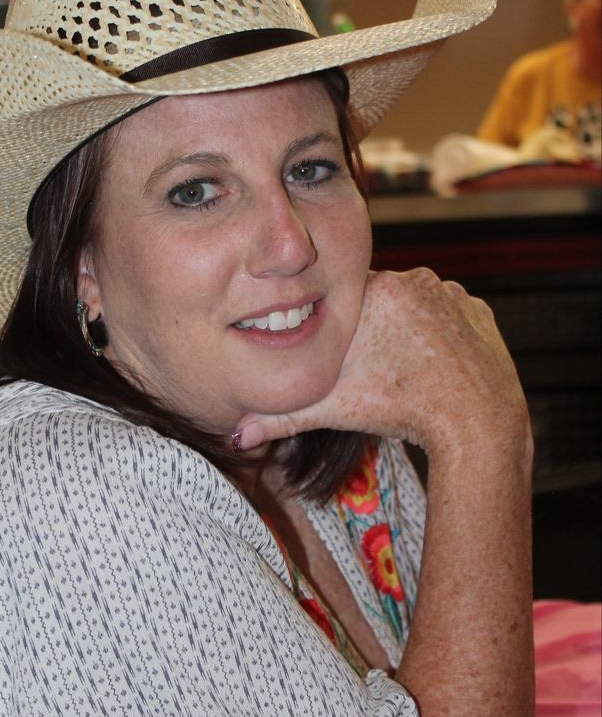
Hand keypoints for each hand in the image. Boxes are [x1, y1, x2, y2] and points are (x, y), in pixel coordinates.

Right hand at [234, 268, 530, 463]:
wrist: (476, 422)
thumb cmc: (401, 411)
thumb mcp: (332, 410)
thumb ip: (280, 416)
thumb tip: (237, 436)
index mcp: (375, 290)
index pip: (346, 299)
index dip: (343, 330)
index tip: (349, 356)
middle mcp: (415, 280)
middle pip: (381, 300)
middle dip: (375, 329)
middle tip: (376, 367)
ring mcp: (451, 293)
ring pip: (415, 306)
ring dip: (408, 329)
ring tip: (405, 368)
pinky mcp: (479, 309)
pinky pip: (449, 314)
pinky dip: (441, 334)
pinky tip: (435, 364)